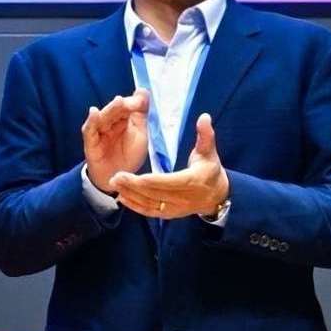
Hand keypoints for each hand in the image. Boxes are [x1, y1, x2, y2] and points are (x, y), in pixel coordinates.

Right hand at [79, 92, 151, 193]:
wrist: (116, 178)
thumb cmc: (128, 156)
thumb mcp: (140, 134)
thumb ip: (141, 113)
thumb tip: (143, 90)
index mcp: (123, 119)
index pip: (127, 107)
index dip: (133, 103)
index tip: (141, 101)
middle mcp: (109, 122)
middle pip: (115, 110)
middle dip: (123, 105)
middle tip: (131, 102)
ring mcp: (99, 130)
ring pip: (104, 117)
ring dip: (111, 109)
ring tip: (118, 102)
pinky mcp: (90, 141)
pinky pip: (90, 129)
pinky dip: (92, 121)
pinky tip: (94, 112)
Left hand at [110, 114, 229, 219]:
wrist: (217, 196)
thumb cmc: (211, 170)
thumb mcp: (209, 151)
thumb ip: (205, 135)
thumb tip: (204, 117)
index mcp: (192, 181)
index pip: (168, 182)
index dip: (149, 180)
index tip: (132, 174)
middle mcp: (183, 198)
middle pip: (155, 194)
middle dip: (133, 186)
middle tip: (115, 177)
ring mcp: (176, 209)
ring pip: (150, 204)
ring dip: (131, 195)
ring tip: (114, 184)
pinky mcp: (170, 214)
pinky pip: (150, 212)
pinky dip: (135, 206)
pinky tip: (122, 198)